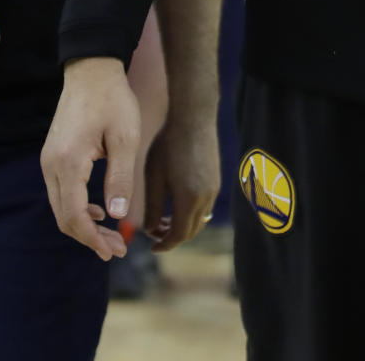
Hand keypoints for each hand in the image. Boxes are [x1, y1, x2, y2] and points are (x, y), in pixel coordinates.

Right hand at [41, 57, 140, 261]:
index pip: (74, 216)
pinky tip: (100, 211)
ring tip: (112, 235)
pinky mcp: (53, 156)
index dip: (93, 239)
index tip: (115, 250)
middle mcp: (52, 165)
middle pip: (64, 218)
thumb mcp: (126, 138)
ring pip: (61, 207)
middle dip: (90, 238)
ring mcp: (49, 161)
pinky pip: (61, 192)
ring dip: (85, 225)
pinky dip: (79, 208)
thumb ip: (121, 177)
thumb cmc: (113, 100)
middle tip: (118, 248)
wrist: (92, 70)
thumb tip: (117, 216)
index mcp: (69, 162)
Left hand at [143, 113, 219, 250]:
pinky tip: (176, 200)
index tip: (151, 248)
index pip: (177, 236)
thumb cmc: (168, 145)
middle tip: (154, 234)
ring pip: (199, 219)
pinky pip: (204, 206)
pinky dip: (190, 212)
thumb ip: (150, 207)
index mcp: (188, 200)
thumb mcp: (153, 178)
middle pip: (190, 231)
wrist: (193, 117)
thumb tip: (149, 230)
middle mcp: (206, 198)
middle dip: (172, 237)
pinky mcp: (216, 179)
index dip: (163, 246)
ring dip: (182, 225)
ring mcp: (214, 188)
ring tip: (163, 218)